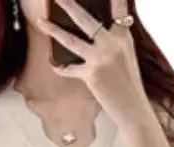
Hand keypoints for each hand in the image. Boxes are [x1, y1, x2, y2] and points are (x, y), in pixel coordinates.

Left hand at [34, 0, 152, 130]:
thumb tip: (94, 34)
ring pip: (71, 39)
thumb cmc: (129, 84)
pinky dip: (61, 68)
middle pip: (85, 19)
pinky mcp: (91, 74)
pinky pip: (70, 68)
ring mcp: (100, 58)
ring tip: (40, 20)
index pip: (119, 10)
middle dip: (68, 5)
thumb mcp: (126, 56)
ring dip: (53, 30)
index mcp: (123, 37)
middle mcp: (112, 43)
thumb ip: (113, 41)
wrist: (133, 108)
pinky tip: (54, 65)